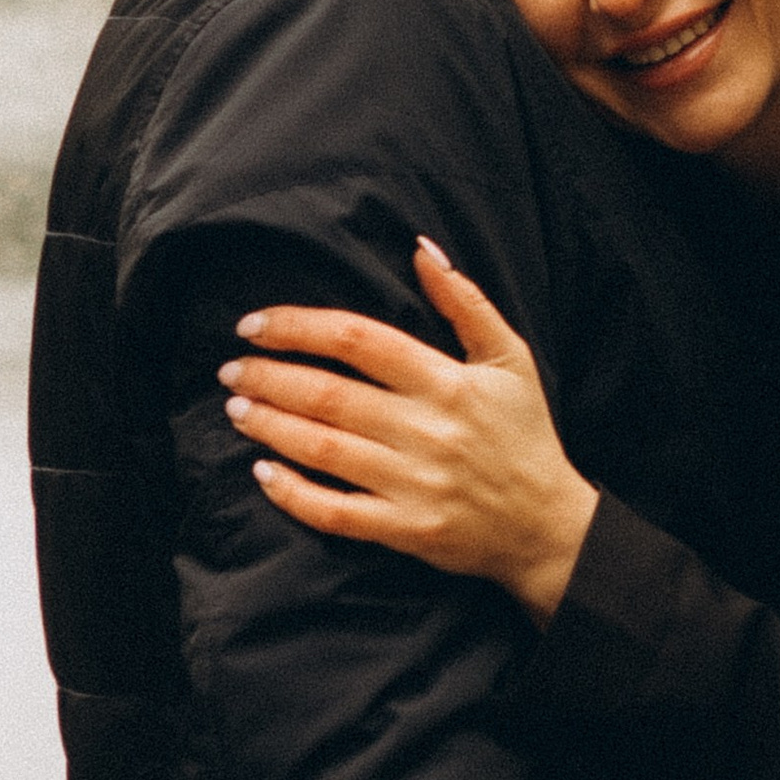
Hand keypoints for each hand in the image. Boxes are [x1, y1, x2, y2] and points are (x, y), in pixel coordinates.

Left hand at [221, 241, 600, 618]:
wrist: (548, 526)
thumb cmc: (524, 435)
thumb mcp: (510, 358)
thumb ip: (466, 302)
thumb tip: (420, 249)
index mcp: (449, 382)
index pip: (358, 340)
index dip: (299, 327)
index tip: (255, 324)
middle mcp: (428, 430)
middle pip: (329, 394)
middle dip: (269, 377)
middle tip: (230, 369)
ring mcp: (414, 484)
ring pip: (323, 449)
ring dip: (270, 426)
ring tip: (237, 408)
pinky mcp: (406, 530)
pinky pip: (335, 512)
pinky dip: (293, 494)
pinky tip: (263, 474)